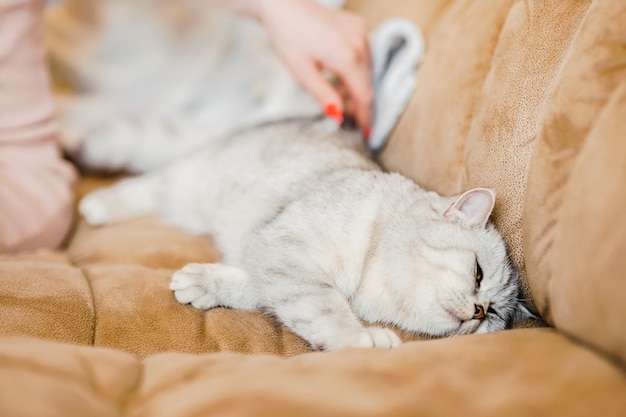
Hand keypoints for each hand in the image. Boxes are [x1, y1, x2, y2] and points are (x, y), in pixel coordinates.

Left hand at [255, 0, 372, 132]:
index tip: (366, 133)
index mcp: (347, 58)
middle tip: (353, 120)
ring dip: (357, 85)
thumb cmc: (289, 38)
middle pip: (367, 83)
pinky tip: (339, 73)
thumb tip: (339, 116)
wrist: (286, 6)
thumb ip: (324, 96)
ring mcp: (362, 32)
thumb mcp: (303, 73)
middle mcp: (360, 44)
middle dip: (360, 103)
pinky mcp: (359, 26)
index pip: (363, 95)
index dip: (365, 116)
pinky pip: (364, 54)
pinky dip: (355, 68)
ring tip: (341, 95)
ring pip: (367, 70)